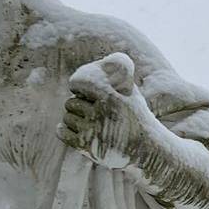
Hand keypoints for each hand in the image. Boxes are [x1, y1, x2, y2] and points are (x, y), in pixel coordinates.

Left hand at [59, 52, 144, 169]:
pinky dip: (65, 130)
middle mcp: (102, 113)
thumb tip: (106, 60)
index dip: (77, 86)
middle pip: (71, 103)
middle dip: (79, 106)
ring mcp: (94, 131)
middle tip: (93, 112)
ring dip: (75, 120)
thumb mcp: (131, 92)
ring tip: (91, 124)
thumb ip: (117, 75)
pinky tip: (76, 131)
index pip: (78, 83)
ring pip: (67, 118)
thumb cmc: (136, 116)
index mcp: (112, 97)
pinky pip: (62, 132)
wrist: (146, 149)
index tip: (82, 91)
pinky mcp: (87, 147)